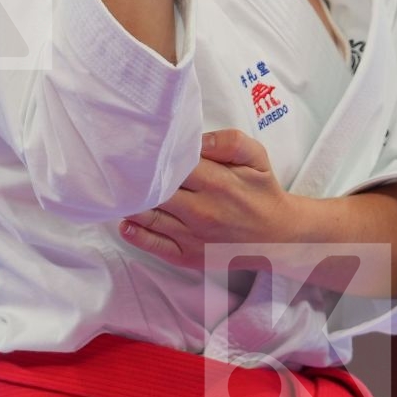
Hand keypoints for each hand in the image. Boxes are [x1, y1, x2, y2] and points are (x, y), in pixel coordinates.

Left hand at [117, 130, 296, 269]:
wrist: (278, 236)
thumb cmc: (262, 192)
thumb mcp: (256, 158)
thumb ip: (229, 141)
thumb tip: (196, 140)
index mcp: (216, 182)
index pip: (172, 165)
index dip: (153, 155)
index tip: (139, 147)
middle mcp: (201, 210)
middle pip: (155, 190)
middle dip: (136, 178)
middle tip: (121, 167)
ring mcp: (192, 236)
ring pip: (148, 217)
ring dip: (130, 204)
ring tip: (119, 190)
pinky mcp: (188, 256)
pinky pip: (153, 246)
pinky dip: (135, 234)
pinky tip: (127, 222)